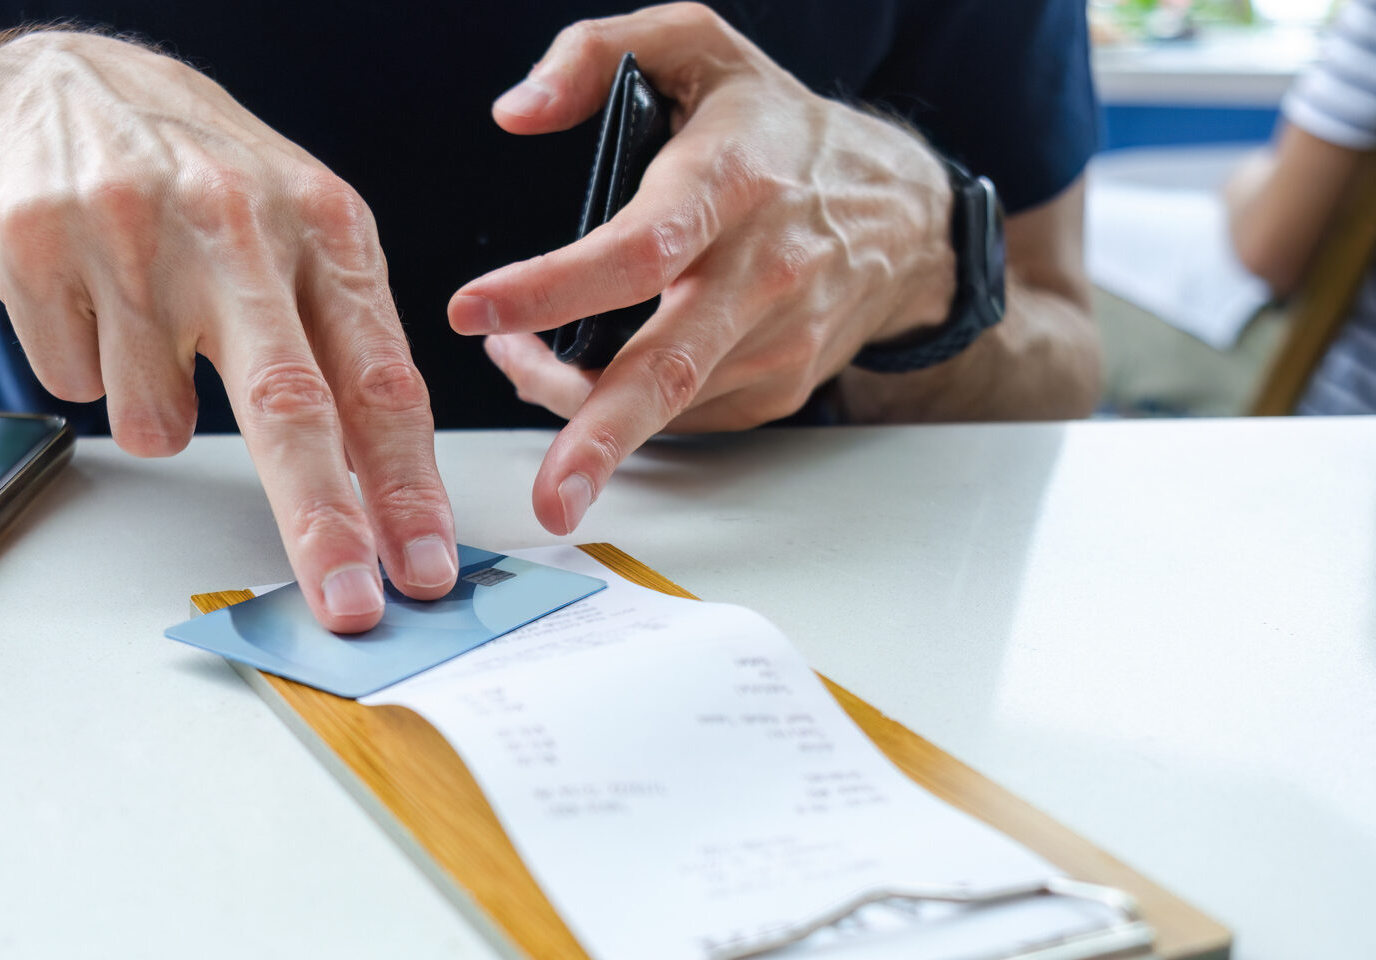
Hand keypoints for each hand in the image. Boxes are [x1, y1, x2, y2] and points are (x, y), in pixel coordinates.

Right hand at [0, 33, 456, 630]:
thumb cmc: (203, 181)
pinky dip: (89, 368)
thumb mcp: (303, 232)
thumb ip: (346, 348)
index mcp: (324, 223)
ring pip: (155, 421)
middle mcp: (235, 223)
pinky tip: (95, 300)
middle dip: (322, 521)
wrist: (62, 89)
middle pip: (288, 404)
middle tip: (345, 603)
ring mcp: (130, 233)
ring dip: (155, 410)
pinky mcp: (39, 248)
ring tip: (152, 326)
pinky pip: (77, 387)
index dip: (405, 487)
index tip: (424, 569)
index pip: (380, 379)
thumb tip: (382, 493)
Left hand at [448, 3, 956, 534]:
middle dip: (600, 436)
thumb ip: (594, 53)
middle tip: (549, 497)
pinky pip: (681, 415)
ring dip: (575, 406)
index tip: (475, 311)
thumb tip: (516, 111)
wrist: (900, 213)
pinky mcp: (776, 387)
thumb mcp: (696, 46)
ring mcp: (776, 340)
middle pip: (670, 366)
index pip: (640, 246)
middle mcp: (761, 270)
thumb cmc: (777, 128)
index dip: (555, 285)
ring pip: (663, 401)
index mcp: (732, 180)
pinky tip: (585, 374)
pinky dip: (620, 409)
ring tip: (519, 362)